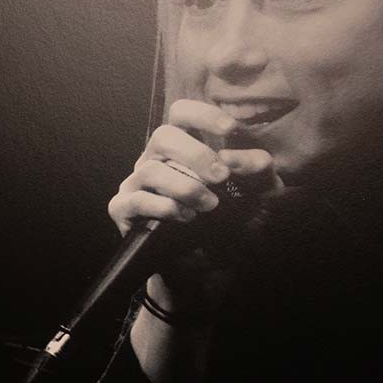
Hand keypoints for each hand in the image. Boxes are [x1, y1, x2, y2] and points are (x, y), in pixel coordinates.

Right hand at [107, 98, 281, 308]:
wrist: (205, 268)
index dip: (203, 114)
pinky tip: (186, 218)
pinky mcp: (123, 209)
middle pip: (163, 135)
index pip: (182, 113)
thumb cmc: (229, 221)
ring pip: (151, 169)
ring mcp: (135, 183)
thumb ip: (259, 172)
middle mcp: (155, 159)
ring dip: (185, 186)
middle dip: (195, 153)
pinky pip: (137, 200)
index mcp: (184, 146)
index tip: (230, 130)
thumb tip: (246, 158)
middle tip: (221, 176)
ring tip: (209, 206)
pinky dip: (164, 207)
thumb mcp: (258, 195)